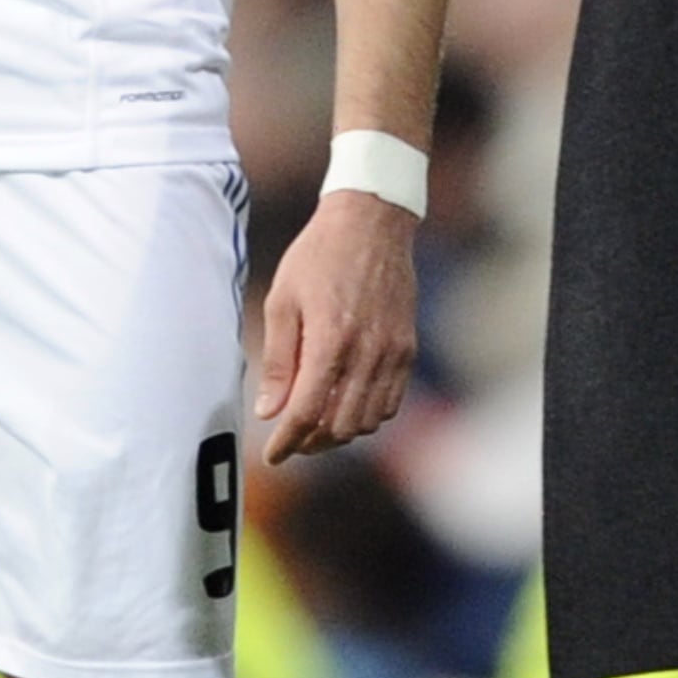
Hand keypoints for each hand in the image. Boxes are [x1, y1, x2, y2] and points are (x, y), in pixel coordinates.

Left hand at [255, 190, 418, 463]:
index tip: (272, 456)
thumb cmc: (319, 256)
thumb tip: (268, 410)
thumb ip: (279, 359)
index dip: (286, 442)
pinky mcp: (408, 348)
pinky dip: (368, 415)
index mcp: (330, 340)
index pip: (306, 413)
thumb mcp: (283, 299)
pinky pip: (392, 402)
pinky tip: (346, 405)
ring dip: (340, 432)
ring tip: (316, 426)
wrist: (372, 221)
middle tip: (291, 439)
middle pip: (340, 426)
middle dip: (312, 443)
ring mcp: (393, 353)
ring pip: (369, 421)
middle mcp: (367, 353)